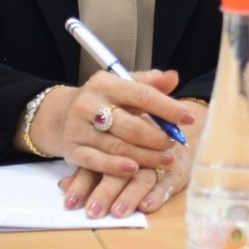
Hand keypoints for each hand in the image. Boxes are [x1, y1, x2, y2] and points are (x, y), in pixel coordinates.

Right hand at [61, 94, 207, 216]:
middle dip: (157, 137)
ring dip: (145, 155)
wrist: (60, 114)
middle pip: (131, 126)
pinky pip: (96, 162)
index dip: (168, 108)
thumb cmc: (103, 100)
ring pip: (117, 146)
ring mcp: (78, 129)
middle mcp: (89, 105)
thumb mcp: (123, 85)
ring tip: (165, 158)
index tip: (188, 118)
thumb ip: (149, 83)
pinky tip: (135, 170)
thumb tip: (173, 78)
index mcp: (105, 84)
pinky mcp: (72, 150)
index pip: (142, 95)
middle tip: (174, 143)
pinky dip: (115, 167)